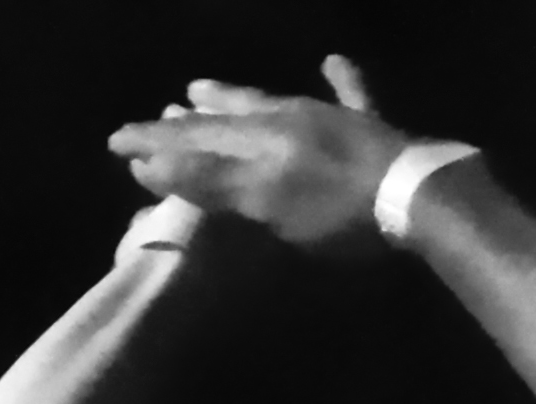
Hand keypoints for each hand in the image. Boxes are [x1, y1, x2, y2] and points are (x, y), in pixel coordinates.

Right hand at [108, 56, 407, 257]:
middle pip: (226, 116)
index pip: (193, 139)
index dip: (155, 142)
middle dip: (188, 120)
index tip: (117, 141)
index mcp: (257, 138)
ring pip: (268, 100)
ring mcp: (328, 118)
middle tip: (159, 113)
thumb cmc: (339, 212)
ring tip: (203, 86)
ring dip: (233, 96)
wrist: (418, 195)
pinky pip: (349, 93)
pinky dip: (339, 78)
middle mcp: (285, 117)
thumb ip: (209, 183)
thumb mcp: (265, 203)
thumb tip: (149, 162)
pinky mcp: (368, 126)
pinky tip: (333, 59)